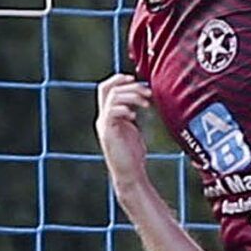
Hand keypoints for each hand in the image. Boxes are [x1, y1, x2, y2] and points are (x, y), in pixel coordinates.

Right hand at [93, 74, 156, 188]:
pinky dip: (124, 109)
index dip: (119, 79)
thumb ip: (132, 113)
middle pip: (106, 89)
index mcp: (108, 115)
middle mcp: (103, 117)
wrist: (129, 172)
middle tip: (147, 90)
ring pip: (111, 98)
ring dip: (132, 96)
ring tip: (147, 103)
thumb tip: (144, 98)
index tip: (135, 78)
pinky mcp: (108, 132)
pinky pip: (111, 112)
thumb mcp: (133, 128)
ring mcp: (104, 124)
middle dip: (127, 84)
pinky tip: (134, 116)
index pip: (106, 88)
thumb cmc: (133, 153)